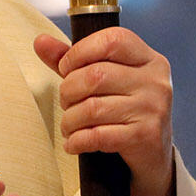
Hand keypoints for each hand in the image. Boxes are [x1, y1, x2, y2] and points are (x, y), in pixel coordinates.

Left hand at [34, 27, 175, 195]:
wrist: (154, 155)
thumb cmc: (123, 109)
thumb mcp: (105, 80)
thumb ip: (74, 60)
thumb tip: (40, 41)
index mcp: (149, 59)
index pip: (111, 40)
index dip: (79, 52)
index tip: (66, 69)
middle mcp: (155, 81)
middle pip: (96, 75)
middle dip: (69, 91)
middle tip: (66, 102)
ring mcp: (152, 109)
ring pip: (93, 108)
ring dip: (70, 120)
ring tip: (69, 125)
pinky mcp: (145, 137)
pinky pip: (98, 136)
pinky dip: (77, 140)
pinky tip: (74, 143)